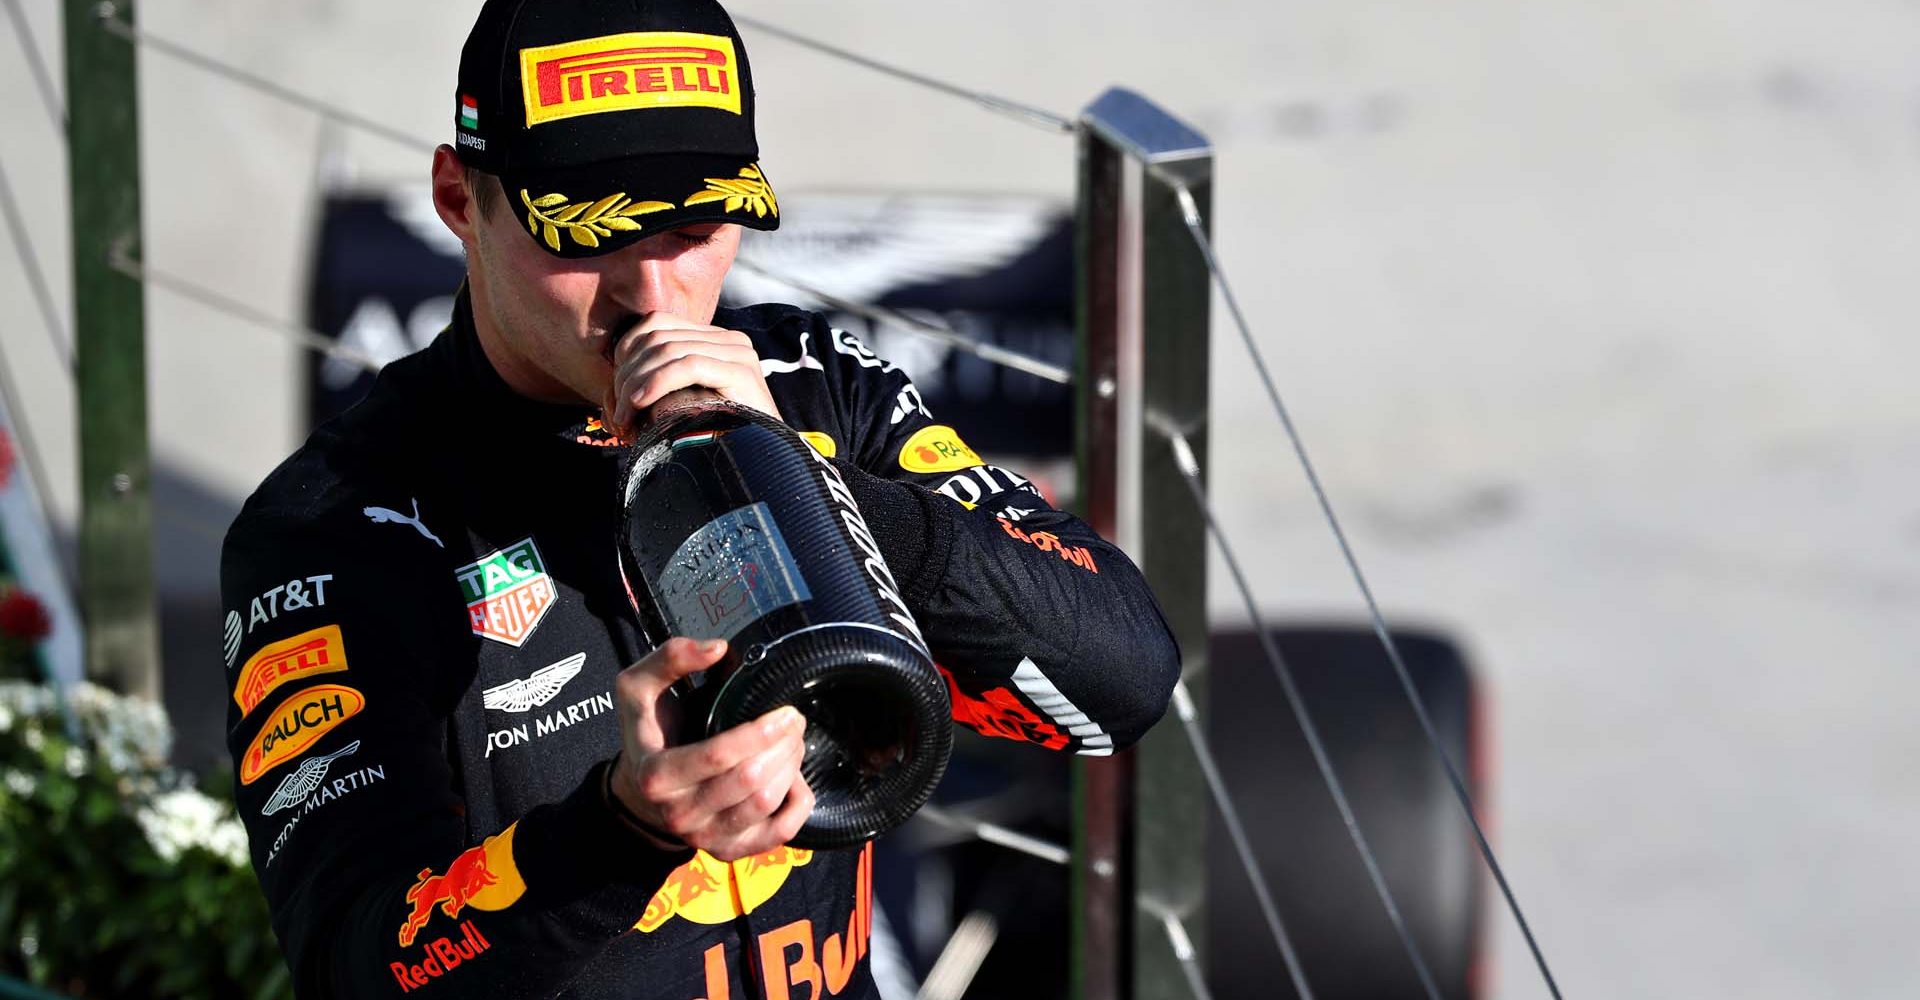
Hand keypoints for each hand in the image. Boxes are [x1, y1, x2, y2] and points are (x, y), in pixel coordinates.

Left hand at [605, 313, 781, 434]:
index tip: (616, 392)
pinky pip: (688, 365)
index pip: (657, 323)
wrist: (764, 465)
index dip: (626, 352)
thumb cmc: (718, 442)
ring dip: (635, 384)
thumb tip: (612, 390)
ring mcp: (738, 352)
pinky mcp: (742, 370)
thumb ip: (658, 388)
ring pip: (668, 349)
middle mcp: (729, 339)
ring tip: (626, 418)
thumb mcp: (682, 406)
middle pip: (658, 336)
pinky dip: (657, 382)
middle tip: (618, 413)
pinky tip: (641, 405)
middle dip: (626, 374)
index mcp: (714, 341)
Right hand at [607, 638, 813, 859]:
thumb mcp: (638, 689)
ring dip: (791, 767)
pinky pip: (781, 833)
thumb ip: (670, 658)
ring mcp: (706, 838)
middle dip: (783, 746)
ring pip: (767, 804)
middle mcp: (680, 815)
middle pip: (751, 781)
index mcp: (656, 776)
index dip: (761, 732)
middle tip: (793, 722)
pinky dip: (799, 801)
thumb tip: (718, 649)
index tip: (786, 711)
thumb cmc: (649, 734)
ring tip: (792, 742)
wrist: (641, 795)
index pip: (718, 757)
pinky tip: (794, 777)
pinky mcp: (730, 851)